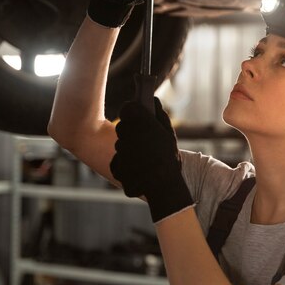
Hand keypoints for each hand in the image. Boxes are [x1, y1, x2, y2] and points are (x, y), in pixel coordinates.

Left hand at [110, 97, 193, 222]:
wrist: (163, 185)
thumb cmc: (168, 157)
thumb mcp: (169, 133)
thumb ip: (159, 114)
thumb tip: (153, 100)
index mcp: (139, 121)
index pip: (127, 108)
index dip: (131, 112)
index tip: (137, 116)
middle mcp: (126, 133)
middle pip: (122, 126)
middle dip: (130, 131)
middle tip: (144, 140)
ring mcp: (119, 150)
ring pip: (120, 144)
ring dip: (128, 148)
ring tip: (145, 157)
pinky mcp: (115, 166)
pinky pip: (117, 160)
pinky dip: (125, 163)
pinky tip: (138, 168)